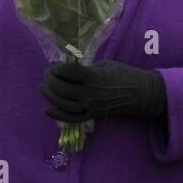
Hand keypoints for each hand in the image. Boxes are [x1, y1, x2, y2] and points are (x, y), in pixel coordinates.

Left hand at [39, 59, 167, 125]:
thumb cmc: (124, 74)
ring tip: (42, 88)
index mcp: (94, 77)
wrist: (141, 94)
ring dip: (49, 96)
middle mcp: (90, 93)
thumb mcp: (105, 64)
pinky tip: (47, 110)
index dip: (56, 68)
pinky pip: (72, 118)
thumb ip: (86, 67)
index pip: (67, 72)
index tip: (53, 65)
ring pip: (63, 104)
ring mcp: (91, 107)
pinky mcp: (92, 116)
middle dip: (50, 80)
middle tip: (46, 74)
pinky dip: (57, 116)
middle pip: (62, 88)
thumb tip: (68, 68)